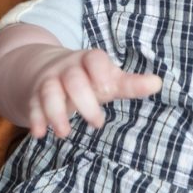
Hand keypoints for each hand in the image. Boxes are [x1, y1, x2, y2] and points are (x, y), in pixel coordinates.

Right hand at [26, 46, 161, 137]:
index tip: (107, 89)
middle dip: (83, 101)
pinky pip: (33, 105)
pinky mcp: (35, 96)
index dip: (100, 72)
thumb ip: (130, 84)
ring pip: (49, 91)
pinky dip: (35, 119)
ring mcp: (49, 81)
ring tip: (64, 134)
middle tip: (97, 124)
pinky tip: (40, 134)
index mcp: (88, 61)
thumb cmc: (87, 78)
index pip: (94, 59)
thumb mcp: (108, 79)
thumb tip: (158, 83)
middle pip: (73, 79)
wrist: (46, 69)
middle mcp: (67, 69)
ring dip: (56, 113)